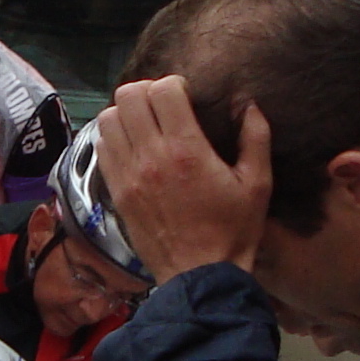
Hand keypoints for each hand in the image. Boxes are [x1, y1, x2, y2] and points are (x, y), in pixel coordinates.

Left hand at [97, 74, 271, 281]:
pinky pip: (101, 148)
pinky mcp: (117, 192)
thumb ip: (256, 139)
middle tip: (162, 105)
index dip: (175, 84)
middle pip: (128, 96)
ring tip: (144, 123)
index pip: (163, 90)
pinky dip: (113, 138)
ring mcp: (129, 175)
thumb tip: (249, 106)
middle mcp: (152, 157)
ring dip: (126, 113)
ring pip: (108, 118)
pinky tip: (132, 146)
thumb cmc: (233, 231)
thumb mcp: (258, 184)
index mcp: (187, 150)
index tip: (187, 96)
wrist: (200, 276)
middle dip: (146, 91)